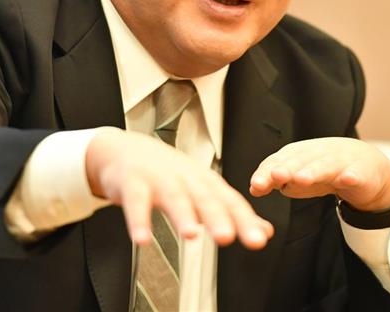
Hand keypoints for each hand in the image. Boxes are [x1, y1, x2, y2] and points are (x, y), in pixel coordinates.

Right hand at [85, 127, 273, 248]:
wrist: (125, 150)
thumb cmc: (167, 173)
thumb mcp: (201, 188)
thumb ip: (230, 211)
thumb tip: (264, 231)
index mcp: (203, 180)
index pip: (228, 200)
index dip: (243, 219)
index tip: (257, 238)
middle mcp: (184, 177)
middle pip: (203, 196)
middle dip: (216, 216)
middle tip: (227, 236)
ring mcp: (158, 178)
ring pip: (172, 196)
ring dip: (182, 214)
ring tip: (191, 234)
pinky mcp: (132, 183)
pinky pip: (135, 203)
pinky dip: (138, 221)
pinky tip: (142, 239)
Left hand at [250, 137, 389, 211]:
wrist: (363, 164)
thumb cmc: (322, 171)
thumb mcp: (296, 177)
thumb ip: (274, 181)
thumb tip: (254, 188)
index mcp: (297, 155)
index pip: (278, 162)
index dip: (267, 173)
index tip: (256, 186)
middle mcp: (316, 154)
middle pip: (299, 161)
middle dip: (287, 169)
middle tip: (276, 176)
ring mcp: (339, 161)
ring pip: (325, 165)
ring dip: (313, 171)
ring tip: (302, 179)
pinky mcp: (360, 171)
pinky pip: (356, 174)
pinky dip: (352, 176)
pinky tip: (348, 179)